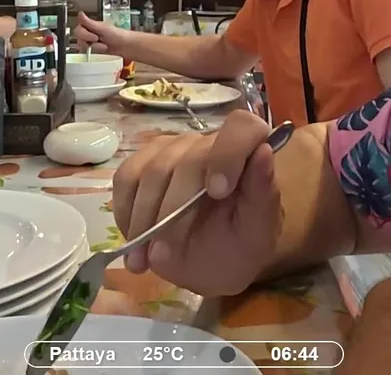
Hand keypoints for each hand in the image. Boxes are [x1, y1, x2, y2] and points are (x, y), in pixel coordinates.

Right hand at [76, 12, 129, 55]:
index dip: (84, 34)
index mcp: (90, 25)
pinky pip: (87, 51)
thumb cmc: (116, 34)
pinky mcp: (92, 48)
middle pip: (78, 37)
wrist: (124, 46)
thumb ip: (89, 22)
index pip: (78, 29)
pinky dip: (95, 51)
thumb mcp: (102, 27)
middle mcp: (88, 32)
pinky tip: (102, 49)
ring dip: (94, 46)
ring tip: (103, 45)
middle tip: (98, 40)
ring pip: (82, 45)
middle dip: (89, 41)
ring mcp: (90, 41)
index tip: (94, 37)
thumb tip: (80, 14)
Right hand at [111, 110, 279, 296]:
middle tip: (166, 253)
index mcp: (246, 152)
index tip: (217, 192)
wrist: (213, 261)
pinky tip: (134, 243)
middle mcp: (207, 143)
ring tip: (145, 260)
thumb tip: (264, 152)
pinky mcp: (142, 164)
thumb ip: (264, 193)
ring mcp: (171, 150)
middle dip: (174, 211)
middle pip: (186, 160)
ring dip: (145, 220)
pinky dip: (126, 214)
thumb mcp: (259, 230)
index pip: (241, 129)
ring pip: (151, 171)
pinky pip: (126, 179)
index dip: (228, 154)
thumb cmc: (240, 244)